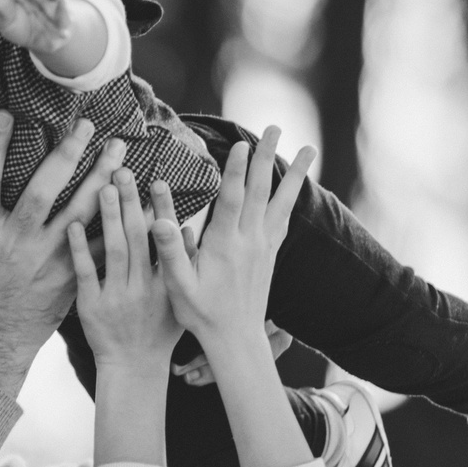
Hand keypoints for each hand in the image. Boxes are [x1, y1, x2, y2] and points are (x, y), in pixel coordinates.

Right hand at [0, 113, 128, 392]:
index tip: (5, 113)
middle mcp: (15, 243)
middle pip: (42, 192)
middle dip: (65, 156)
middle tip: (86, 124)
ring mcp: (46, 260)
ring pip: (79, 215)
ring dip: (101, 180)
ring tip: (119, 150)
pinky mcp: (70, 276)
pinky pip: (100, 246)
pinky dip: (121, 223)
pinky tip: (138, 200)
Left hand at [66, 178, 180, 376]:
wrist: (134, 367)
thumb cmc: (158, 330)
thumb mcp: (180, 300)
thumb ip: (186, 265)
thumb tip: (190, 228)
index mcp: (168, 283)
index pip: (166, 240)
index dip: (163, 209)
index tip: (158, 180)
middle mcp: (144, 288)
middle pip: (139, 237)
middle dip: (132, 202)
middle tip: (123, 170)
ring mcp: (118, 297)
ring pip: (114, 250)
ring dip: (110, 217)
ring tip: (103, 186)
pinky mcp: (92, 307)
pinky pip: (86, 273)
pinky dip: (80, 248)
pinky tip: (73, 223)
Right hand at [149, 127, 311, 353]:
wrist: (235, 338)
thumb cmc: (201, 313)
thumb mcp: (178, 285)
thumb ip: (170, 251)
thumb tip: (160, 221)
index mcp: (224, 245)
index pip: (232, 200)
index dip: (236, 171)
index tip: (240, 143)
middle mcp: (249, 241)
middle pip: (262, 191)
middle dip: (267, 157)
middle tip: (275, 128)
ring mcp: (264, 246)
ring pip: (281, 201)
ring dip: (293, 172)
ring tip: (307, 147)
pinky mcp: (270, 253)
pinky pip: (284, 217)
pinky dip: (291, 196)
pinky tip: (294, 185)